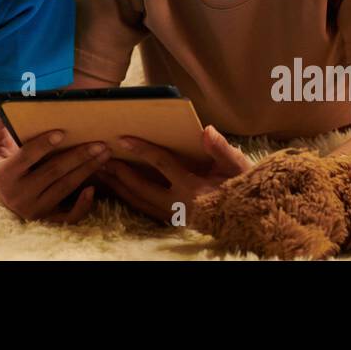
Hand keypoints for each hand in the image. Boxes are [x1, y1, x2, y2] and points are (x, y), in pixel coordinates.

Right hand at [0, 108, 110, 222]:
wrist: (7, 191)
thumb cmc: (5, 159)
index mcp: (3, 175)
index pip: (25, 157)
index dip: (43, 145)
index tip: (62, 132)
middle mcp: (17, 195)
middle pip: (52, 172)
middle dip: (78, 156)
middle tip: (99, 143)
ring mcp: (33, 210)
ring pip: (65, 188)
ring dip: (87, 170)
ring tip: (104, 154)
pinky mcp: (46, 219)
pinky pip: (68, 217)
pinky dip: (82, 204)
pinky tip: (93, 188)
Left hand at [95, 125, 251, 225]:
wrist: (250, 217)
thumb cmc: (243, 187)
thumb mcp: (237, 166)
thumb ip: (220, 149)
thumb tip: (207, 130)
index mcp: (194, 188)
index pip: (162, 165)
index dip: (143, 150)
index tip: (124, 138)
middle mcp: (179, 205)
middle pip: (141, 188)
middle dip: (120, 173)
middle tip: (100, 158)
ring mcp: (174, 216)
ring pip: (139, 202)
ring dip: (118, 187)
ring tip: (100, 172)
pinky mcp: (172, 221)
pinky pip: (144, 210)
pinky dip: (128, 199)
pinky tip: (116, 189)